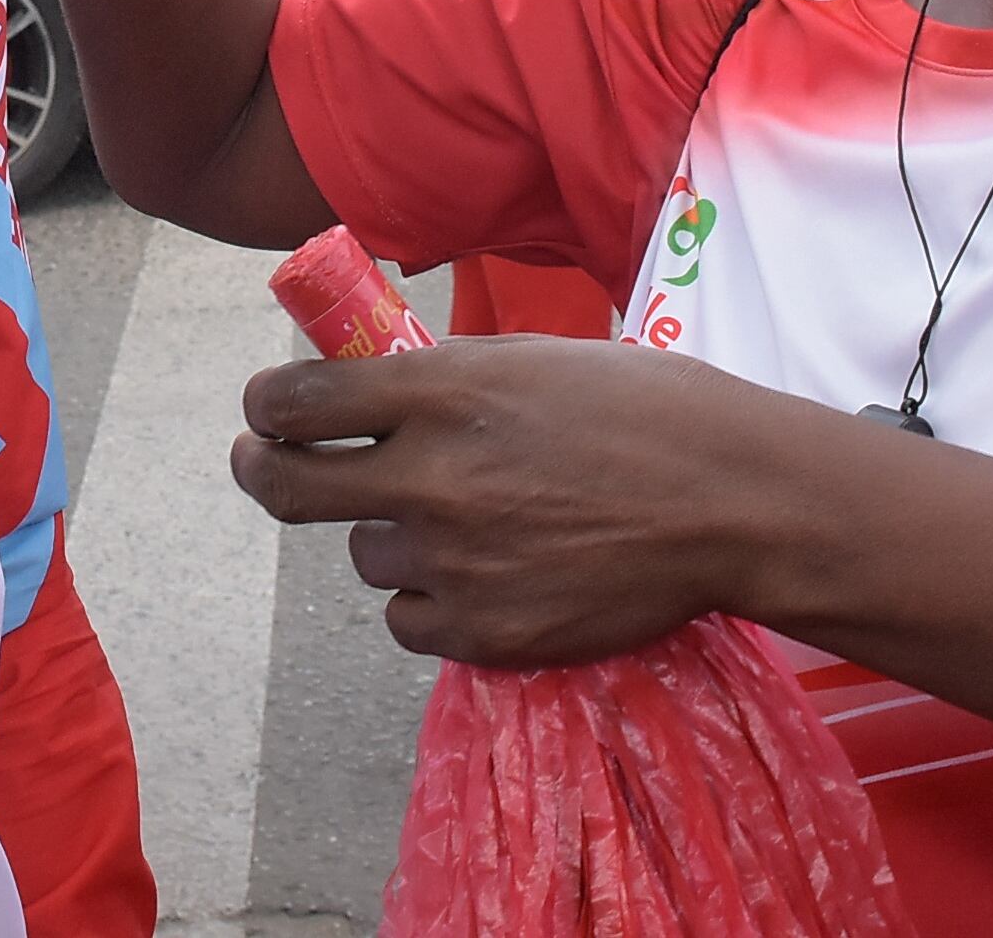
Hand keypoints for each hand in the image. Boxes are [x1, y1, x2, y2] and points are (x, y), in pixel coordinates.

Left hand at [228, 337, 826, 665]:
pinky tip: (484, 575)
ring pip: (366, 557)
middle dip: (262, 470)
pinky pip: (411, 621)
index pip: (298, 401)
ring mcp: (456, 561)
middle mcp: (434, 477)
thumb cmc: (645, 412)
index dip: (268, 405)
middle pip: (290, 488)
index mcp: (444, 392)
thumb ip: (442, 379)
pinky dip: (431, 601)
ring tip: (468, 523)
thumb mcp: (532, 359)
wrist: (731, 502)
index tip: (267, 409)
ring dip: (394, 537)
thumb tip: (365, 385)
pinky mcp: (486, 632)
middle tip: (261, 462)